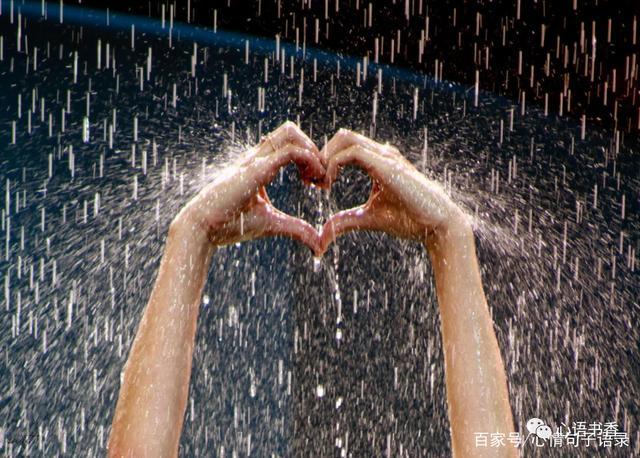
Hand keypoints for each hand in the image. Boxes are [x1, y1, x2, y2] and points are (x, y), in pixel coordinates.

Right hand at [174, 121, 324, 253]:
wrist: (203, 228)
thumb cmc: (231, 226)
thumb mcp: (271, 224)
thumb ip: (296, 229)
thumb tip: (318, 245)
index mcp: (258, 165)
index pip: (287, 143)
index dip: (308, 157)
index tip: (315, 182)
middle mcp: (257, 157)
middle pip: (290, 131)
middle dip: (312, 148)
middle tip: (319, 177)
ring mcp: (255, 160)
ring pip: (290, 133)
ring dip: (311, 151)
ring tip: (316, 178)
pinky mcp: (256, 169)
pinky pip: (289, 152)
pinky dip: (307, 160)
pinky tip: (310, 180)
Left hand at [318, 129, 469, 253]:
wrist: (436, 225)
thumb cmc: (409, 221)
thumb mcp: (368, 218)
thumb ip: (346, 220)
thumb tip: (323, 231)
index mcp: (377, 162)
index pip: (343, 147)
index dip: (324, 161)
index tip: (314, 184)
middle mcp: (380, 154)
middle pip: (341, 137)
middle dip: (320, 155)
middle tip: (311, 181)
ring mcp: (385, 156)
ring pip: (345, 138)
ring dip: (325, 157)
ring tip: (320, 182)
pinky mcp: (386, 165)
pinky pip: (352, 153)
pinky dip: (334, 164)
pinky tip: (329, 183)